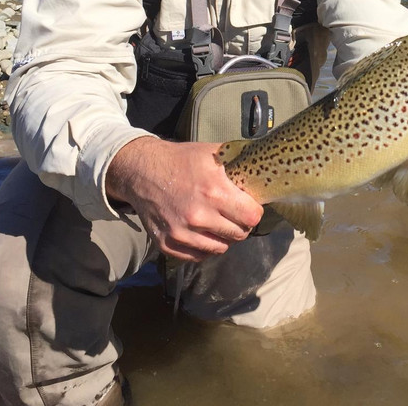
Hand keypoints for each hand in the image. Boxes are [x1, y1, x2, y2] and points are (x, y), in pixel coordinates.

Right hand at [106, 136, 263, 262]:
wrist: (142, 170)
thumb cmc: (182, 160)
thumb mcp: (213, 152)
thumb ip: (240, 161)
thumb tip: (265, 167)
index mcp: (214, 192)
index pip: (252, 217)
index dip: (254, 211)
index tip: (250, 206)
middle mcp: (199, 216)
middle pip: (239, 235)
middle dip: (241, 224)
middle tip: (234, 214)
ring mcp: (181, 233)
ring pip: (220, 248)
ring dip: (223, 238)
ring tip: (218, 223)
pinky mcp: (167, 244)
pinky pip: (198, 256)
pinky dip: (204, 247)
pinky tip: (202, 233)